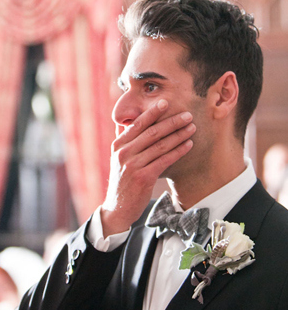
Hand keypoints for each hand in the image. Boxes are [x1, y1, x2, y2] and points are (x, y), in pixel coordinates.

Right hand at [100, 99, 194, 235]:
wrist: (118, 207)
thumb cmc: (123, 181)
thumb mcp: (118, 159)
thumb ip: (125, 141)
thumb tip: (130, 120)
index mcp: (118, 146)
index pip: (137, 124)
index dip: (152, 112)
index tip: (166, 102)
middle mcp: (123, 153)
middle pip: (151, 132)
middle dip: (171, 122)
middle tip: (187, 114)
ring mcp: (132, 166)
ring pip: (160, 145)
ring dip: (179, 135)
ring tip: (192, 127)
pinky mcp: (143, 178)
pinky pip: (165, 160)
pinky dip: (178, 151)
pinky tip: (189, 145)